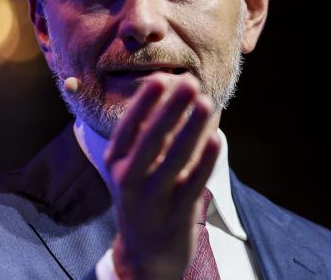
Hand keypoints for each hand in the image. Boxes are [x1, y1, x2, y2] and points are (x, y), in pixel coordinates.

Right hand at [103, 73, 219, 279]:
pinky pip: (194, 183)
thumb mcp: (133, 165)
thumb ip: (149, 132)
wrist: (146, 252)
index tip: (159, 79)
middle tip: (189, 83)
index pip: (127, 129)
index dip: (143, 104)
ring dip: (191, 129)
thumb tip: (170, 90)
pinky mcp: (177, 214)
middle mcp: (128, 180)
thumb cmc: (142, 195)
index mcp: (115, 162)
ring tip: (205, 102)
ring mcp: (152, 199)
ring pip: (174, 160)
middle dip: (170, 110)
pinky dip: (205, 160)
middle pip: (150, 141)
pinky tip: (216, 138)